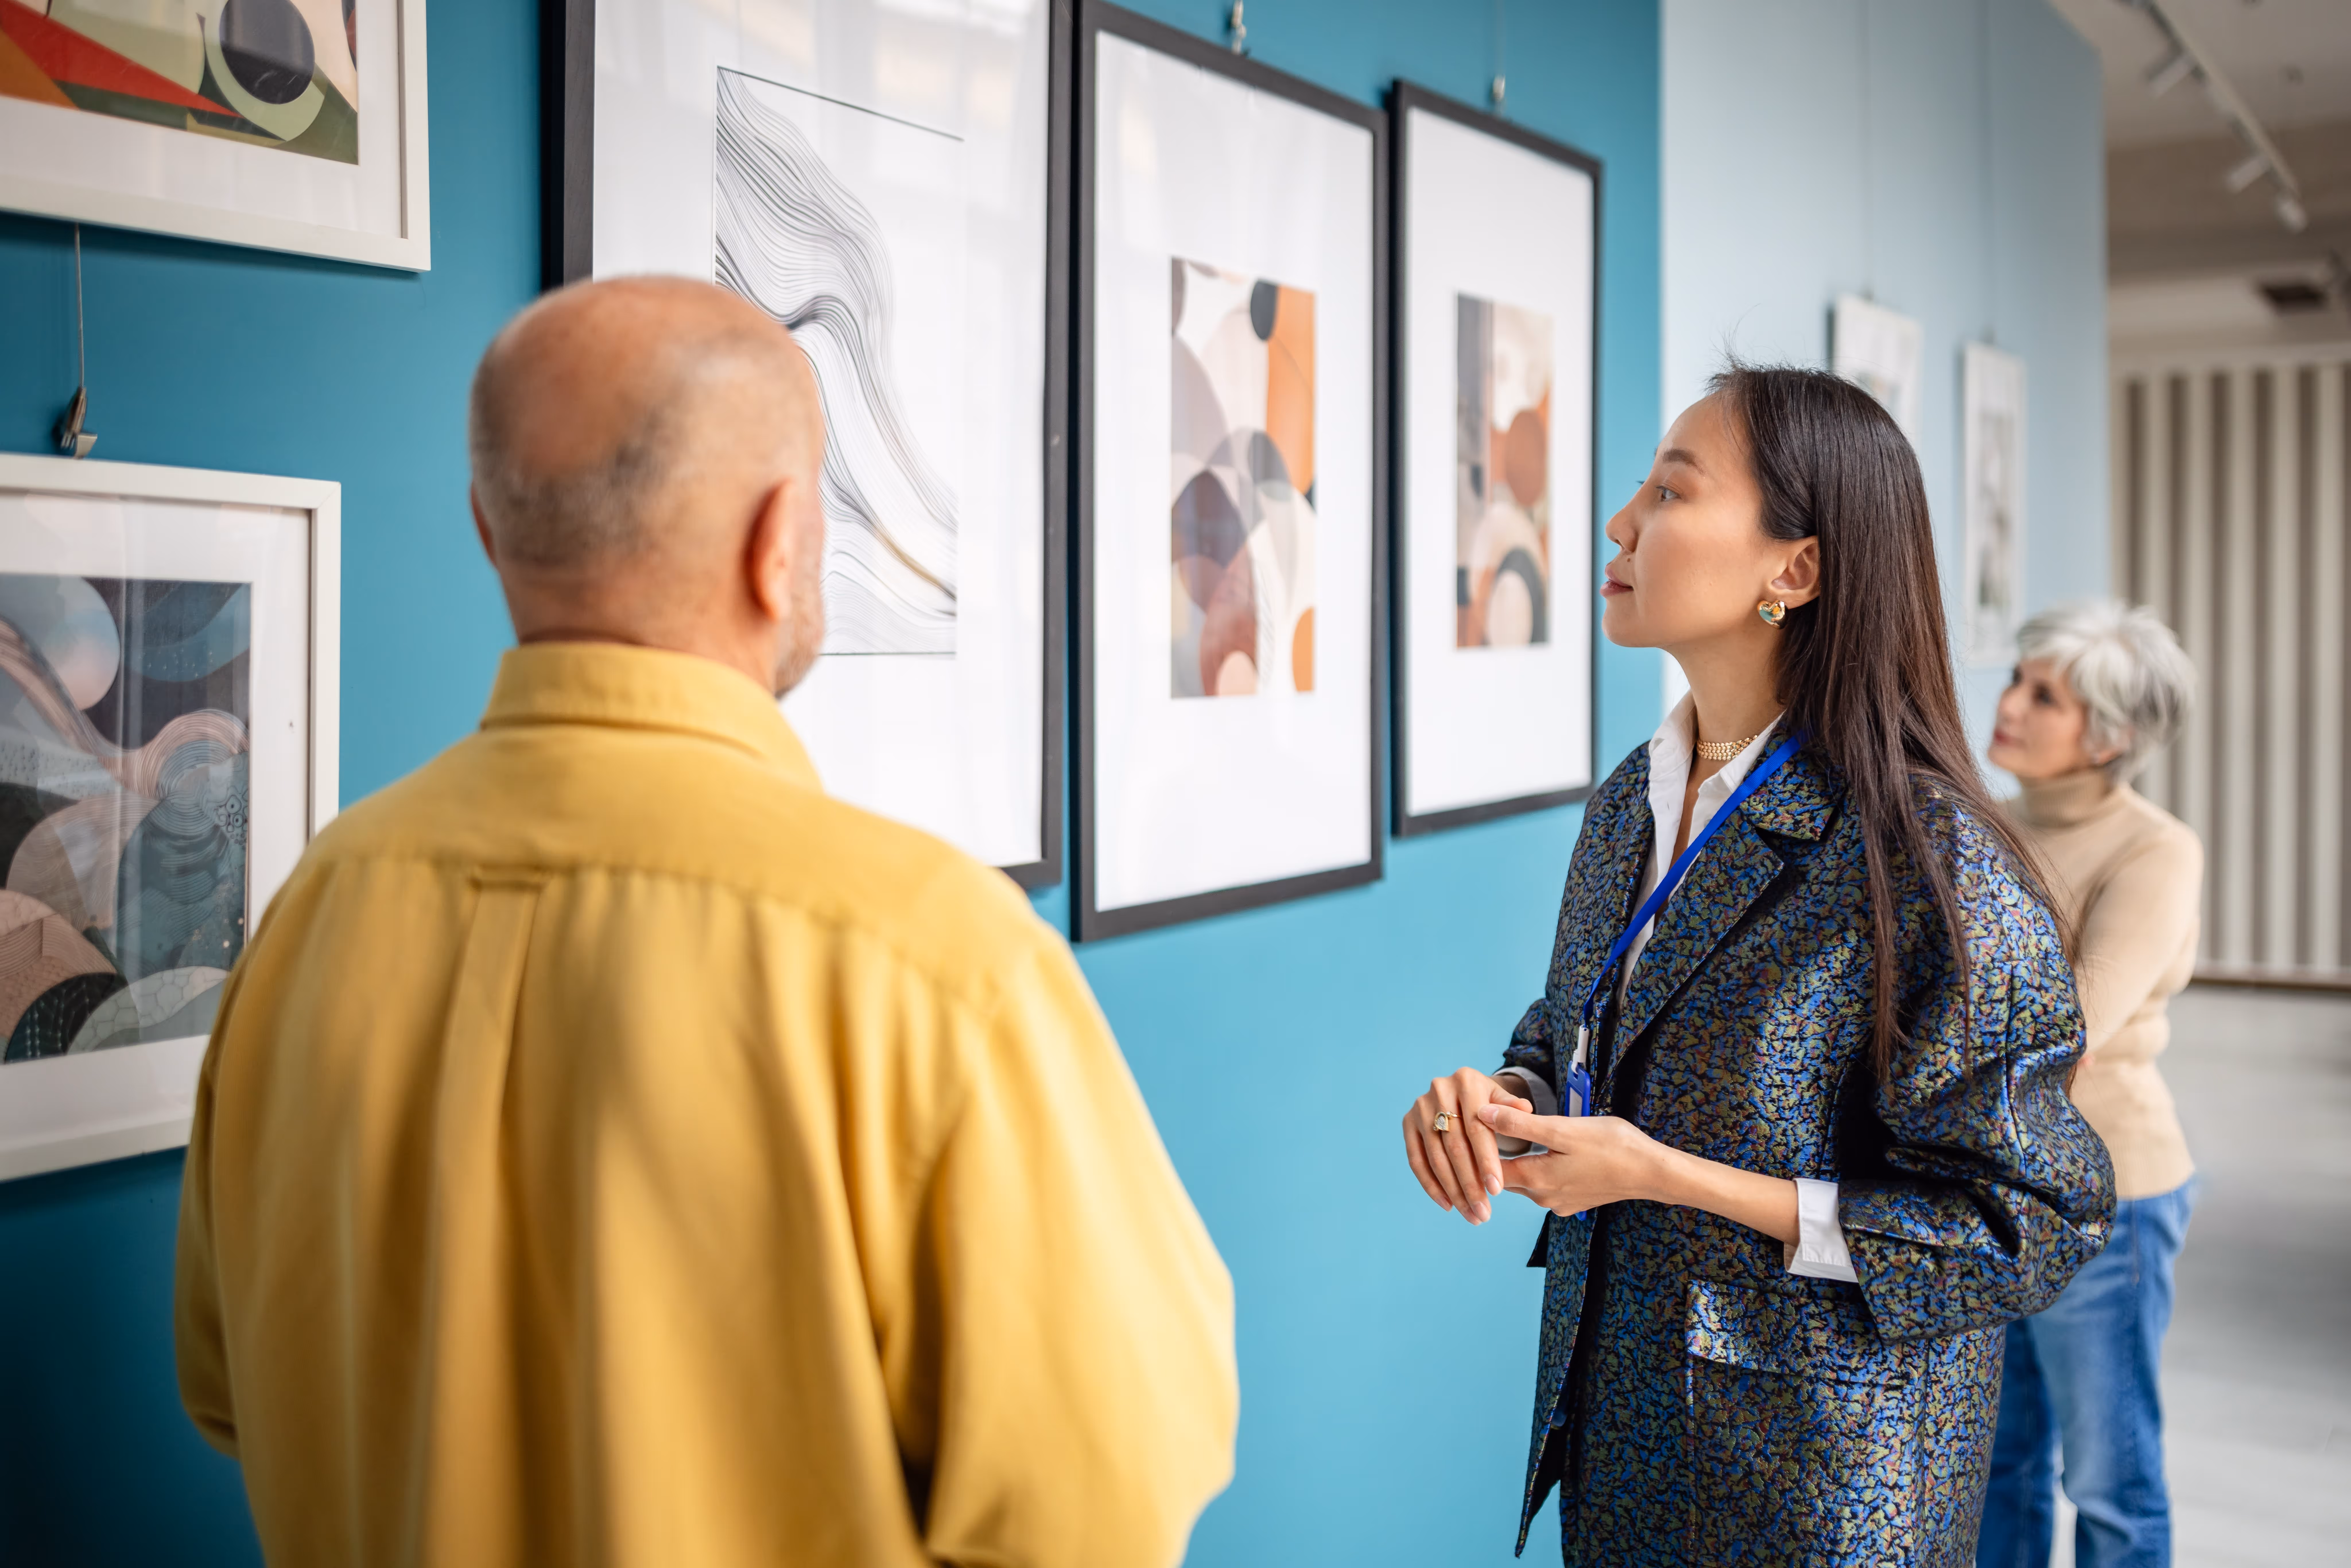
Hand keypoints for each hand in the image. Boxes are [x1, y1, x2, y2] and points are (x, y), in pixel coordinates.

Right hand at [1402, 1067, 1531, 1225]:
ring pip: (1436, 1158)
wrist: (1463, 1092)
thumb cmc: (1489, 1102)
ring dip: (1453, 1191)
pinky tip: (1448, 1205)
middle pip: (1455, 1147)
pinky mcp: (1408, 1122)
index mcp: (1466, 1081)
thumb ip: (1513, 1108)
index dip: (1486, 1161)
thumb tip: (1524, 1110)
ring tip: (1471, 1215)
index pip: (1476, 1128)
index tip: (1497, 1191)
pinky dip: (1431, 1185)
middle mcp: (1439, 1090)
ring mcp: (1420, 1107)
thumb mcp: (1504, 1100)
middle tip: (1483, 1213)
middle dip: (1470, 1184)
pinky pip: (1416, 1160)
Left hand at [1477, 1104, 1668, 1216]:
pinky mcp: (1575, 1200)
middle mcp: (1543, 1198)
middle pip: (1507, 1176)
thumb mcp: (1562, 1129)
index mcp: (1536, 1180)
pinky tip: (1547, 1151)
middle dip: (1496, 1154)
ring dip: (1520, 1160)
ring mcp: (1560, 1202)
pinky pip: (1547, 1184)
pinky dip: (1541, 1168)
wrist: (1652, 1171)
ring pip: (1528, 1179)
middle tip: (1489, 1127)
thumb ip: (1521, 1124)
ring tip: (1513, 1135)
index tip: (1471, 1125)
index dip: (1478, 1146)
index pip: (1491, 1167)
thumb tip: (1482, 1115)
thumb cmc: (1612, 1146)